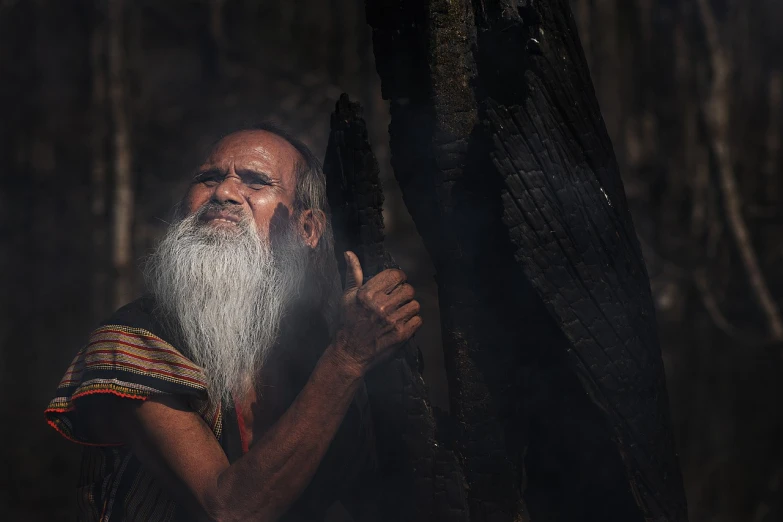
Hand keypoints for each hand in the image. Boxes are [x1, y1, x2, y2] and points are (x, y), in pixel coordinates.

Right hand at [332, 251, 422, 374]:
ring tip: (399, 312)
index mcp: (368, 293)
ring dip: (409, 308)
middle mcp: (381, 306)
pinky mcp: (401, 334)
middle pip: (408, 289)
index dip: (398, 278)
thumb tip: (349, 253)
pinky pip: (418, 320)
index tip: (394, 285)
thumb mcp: (347, 296)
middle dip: (404, 293)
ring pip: (415, 304)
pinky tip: (402, 323)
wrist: (350, 353)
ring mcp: (392, 321)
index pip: (396, 275)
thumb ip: (353, 273)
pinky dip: (413, 321)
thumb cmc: (348, 322)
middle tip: (397, 300)